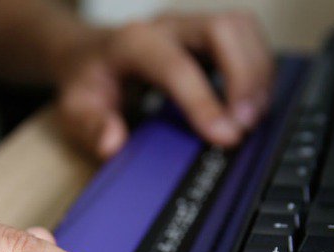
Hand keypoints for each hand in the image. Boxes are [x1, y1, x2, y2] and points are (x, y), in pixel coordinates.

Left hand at [55, 10, 273, 157]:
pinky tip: (252, 104)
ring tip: (253, 117)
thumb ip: (90, 126)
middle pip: (223, 30)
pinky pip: (248, 39)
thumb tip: (112, 143)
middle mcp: (168, 26)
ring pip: (242, 29)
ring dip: (258, 73)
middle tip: (246, 124)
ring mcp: (193, 26)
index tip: (225, 137)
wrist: (90, 55)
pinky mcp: (211, 36)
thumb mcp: (73, 110)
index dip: (204, 102)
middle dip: (244, 77)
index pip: (177, 66)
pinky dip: (259, 70)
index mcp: (133, 42)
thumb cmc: (88, 82)